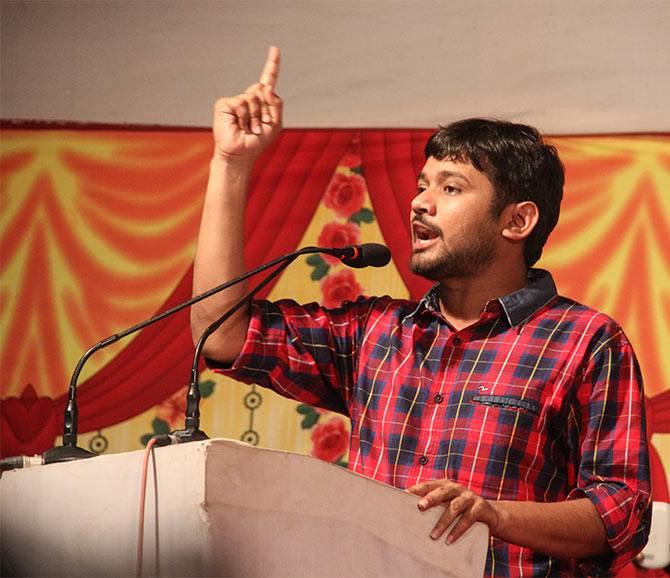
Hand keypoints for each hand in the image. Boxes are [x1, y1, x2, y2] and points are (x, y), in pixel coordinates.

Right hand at [212, 45, 282, 161]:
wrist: (241, 154)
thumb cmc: (257, 141)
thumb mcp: (275, 124)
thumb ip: (276, 104)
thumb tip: (266, 86)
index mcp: (261, 102)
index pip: (267, 80)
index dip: (272, 65)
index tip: (275, 49)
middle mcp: (247, 98)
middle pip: (263, 90)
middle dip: (265, 110)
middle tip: (258, 126)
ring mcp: (235, 101)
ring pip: (253, 97)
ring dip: (255, 116)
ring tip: (249, 128)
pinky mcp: (224, 104)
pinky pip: (242, 103)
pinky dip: (245, 116)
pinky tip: (240, 126)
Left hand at [407, 479, 499, 543]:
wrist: (490, 514)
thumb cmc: (462, 510)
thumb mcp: (448, 504)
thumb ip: (434, 504)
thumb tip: (411, 512)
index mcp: (446, 485)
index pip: (429, 485)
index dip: (417, 489)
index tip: (405, 495)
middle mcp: (457, 488)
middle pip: (442, 492)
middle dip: (430, 499)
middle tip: (420, 506)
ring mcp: (469, 497)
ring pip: (454, 507)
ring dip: (443, 522)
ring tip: (433, 536)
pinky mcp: (480, 507)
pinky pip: (468, 519)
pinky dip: (458, 530)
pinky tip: (449, 540)